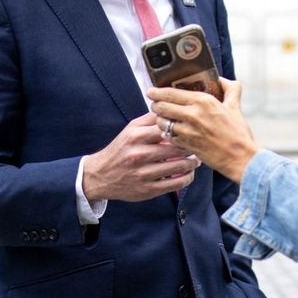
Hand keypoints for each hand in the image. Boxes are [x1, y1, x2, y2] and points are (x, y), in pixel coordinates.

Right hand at [81, 113, 200, 201]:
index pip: (167, 128)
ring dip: (193, 163)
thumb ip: (150, 119)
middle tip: (198, 145)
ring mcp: (144, 173)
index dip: (183, 128)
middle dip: (192, 146)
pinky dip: (187, 178)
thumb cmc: (120, 150)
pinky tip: (189, 174)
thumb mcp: (130, 129)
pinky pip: (176, 184)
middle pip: (177, 148)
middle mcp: (139, 154)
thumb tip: (170, 108)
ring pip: (179, 167)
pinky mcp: (148, 190)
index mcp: (136, 136)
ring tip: (196, 160)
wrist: (100, 176)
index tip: (191, 129)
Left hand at [148, 78, 258, 182]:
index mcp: (203, 101)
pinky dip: (167, 134)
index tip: (151, 91)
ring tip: (163, 119)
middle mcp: (192, 114)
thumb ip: (230, 89)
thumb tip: (222, 80)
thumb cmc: (238, 133)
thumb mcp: (235, 106)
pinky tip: (172, 133)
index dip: (157, 91)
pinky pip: (168, 136)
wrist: (240, 158)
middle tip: (155, 104)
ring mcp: (187, 131)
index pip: (171, 92)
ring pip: (161, 122)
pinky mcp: (185, 145)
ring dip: (160, 120)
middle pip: (161, 106)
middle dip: (155, 105)